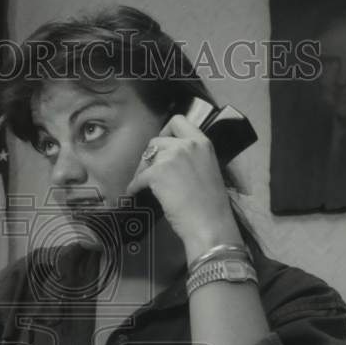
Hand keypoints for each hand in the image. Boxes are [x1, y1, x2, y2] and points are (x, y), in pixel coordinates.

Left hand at [125, 115, 239, 257]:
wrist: (210, 224)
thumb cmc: (211, 205)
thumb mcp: (208, 170)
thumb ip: (192, 158)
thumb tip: (172, 161)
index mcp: (203, 143)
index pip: (178, 121)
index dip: (166, 131)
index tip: (162, 145)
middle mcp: (186, 145)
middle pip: (157, 141)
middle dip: (151, 156)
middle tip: (151, 171)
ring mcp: (171, 158)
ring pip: (146, 158)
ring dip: (142, 170)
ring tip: (143, 184)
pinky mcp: (157, 174)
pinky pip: (138, 178)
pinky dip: (134, 186)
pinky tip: (134, 193)